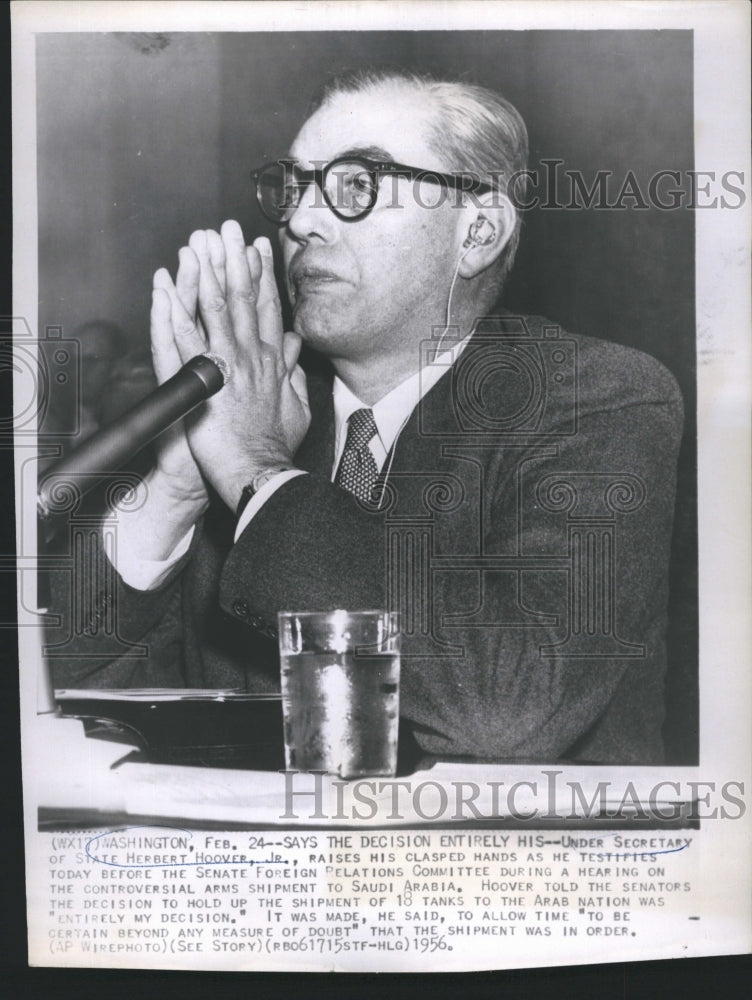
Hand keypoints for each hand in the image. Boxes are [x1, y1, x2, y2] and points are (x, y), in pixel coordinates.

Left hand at [153, 220, 310, 510]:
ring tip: (198, 243)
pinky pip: (182, 339)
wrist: (260, 473)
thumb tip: (294, 347)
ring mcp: (225, 366)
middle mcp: (251, 356)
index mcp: (272, 362)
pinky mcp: (201, 382)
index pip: (268, 309)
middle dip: (234, 260)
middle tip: (225, 228)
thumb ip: (294, 373)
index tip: (257, 248)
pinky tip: (165, 287)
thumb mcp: (297, 407)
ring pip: (215, 310)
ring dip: (206, 273)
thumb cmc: (276, 447)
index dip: (262, 276)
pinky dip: (172, 311)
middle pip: (242, 299)